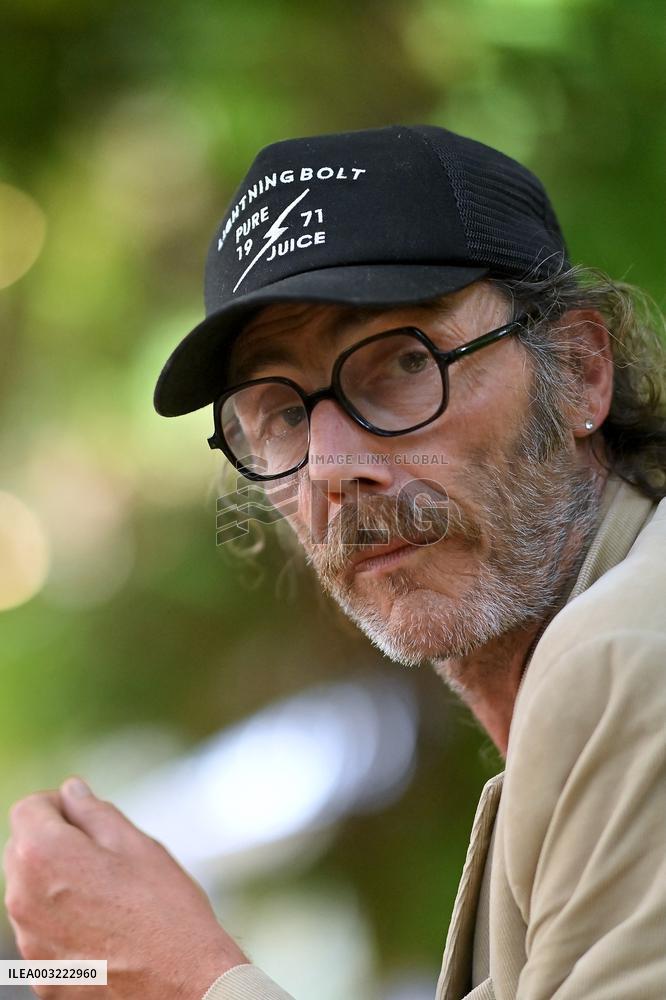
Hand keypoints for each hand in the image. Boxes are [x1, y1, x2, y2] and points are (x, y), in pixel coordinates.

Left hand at [3, 777, 248, 998]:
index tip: (87, 816)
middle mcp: (22, 899)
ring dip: (56, 883)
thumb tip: (72, 791)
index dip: (58, 804)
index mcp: (44, 856)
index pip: (27, 808)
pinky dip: (62, 922)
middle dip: (53, 841)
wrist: (180, 989)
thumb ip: (95, 812)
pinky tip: (105, 930)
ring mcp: (28, 942)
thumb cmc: (165, 912)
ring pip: (30, 892)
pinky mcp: (40, 975)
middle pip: (22, 850)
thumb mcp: (137, 845)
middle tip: (104, 855)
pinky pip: (41, 931)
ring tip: (109, 896)